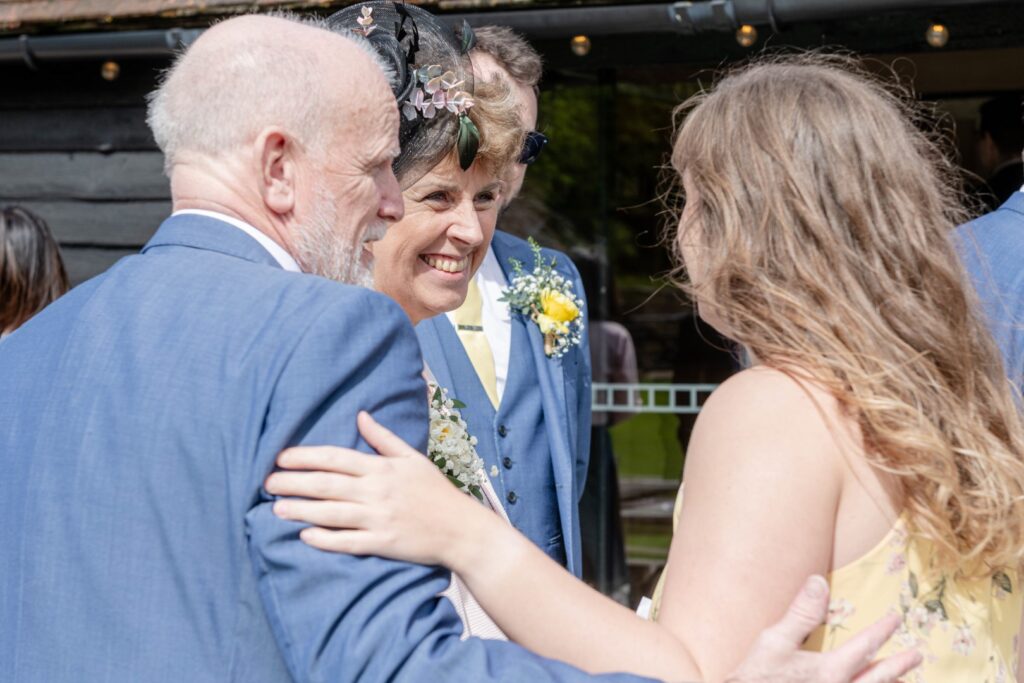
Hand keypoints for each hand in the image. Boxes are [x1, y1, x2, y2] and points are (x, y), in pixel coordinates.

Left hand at [265, 411, 493, 567]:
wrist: (461, 529)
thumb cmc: (436, 491)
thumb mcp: (412, 458)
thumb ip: (383, 438)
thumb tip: (361, 414)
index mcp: (382, 468)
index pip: (335, 458)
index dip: (305, 457)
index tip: (281, 457)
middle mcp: (377, 491)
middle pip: (326, 484)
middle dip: (293, 482)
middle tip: (266, 482)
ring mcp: (379, 518)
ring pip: (331, 513)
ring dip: (301, 510)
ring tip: (276, 508)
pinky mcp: (383, 543)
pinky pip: (348, 542)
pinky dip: (325, 539)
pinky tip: (305, 536)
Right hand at [726, 576, 920, 682]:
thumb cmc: (757, 678)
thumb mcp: (774, 641)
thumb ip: (801, 613)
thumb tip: (819, 582)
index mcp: (830, 671)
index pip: (864, 646)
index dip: (881, 631)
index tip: (895, 620)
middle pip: (878, 678)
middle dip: (898, 665)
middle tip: (916, 655)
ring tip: (903, 681)